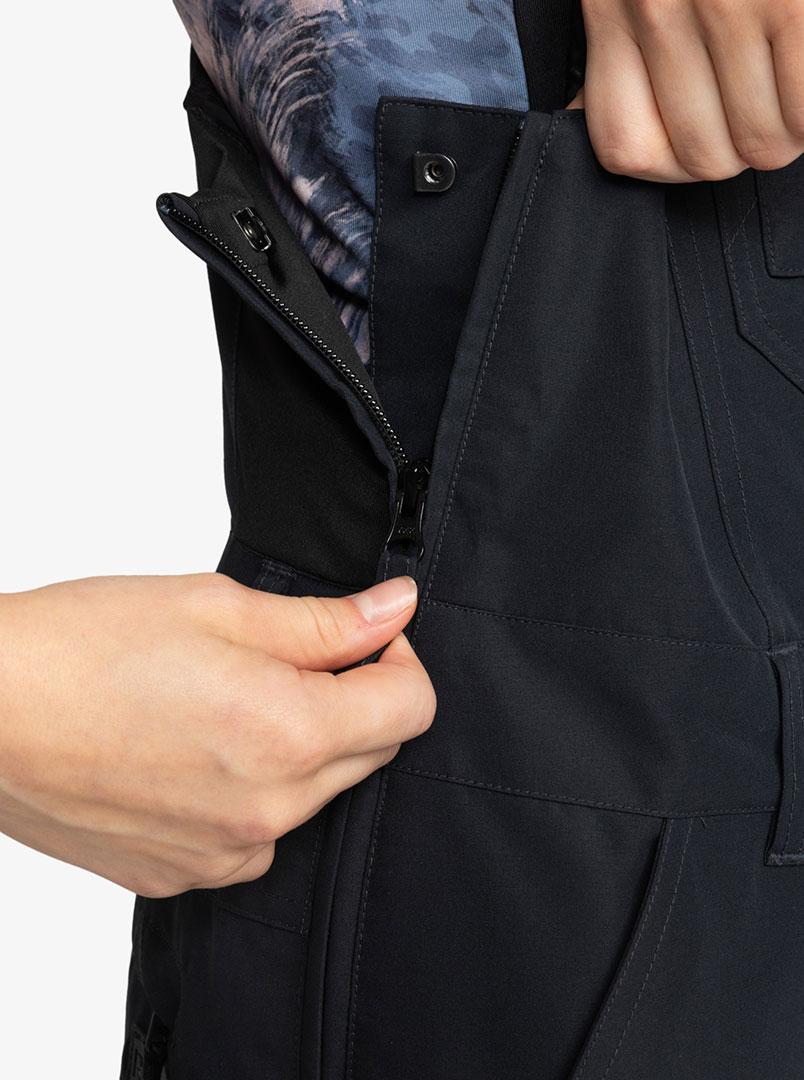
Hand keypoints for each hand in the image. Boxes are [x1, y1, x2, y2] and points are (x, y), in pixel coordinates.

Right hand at [0, 572, 433, 896]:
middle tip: (284, 657)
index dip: (397, 659)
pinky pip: (255, 837)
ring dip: (299, 747)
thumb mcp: (217, 607)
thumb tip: (395, 609)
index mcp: (288, 734)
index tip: (364, 636)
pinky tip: (193, 751)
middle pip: (370, 754)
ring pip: (314, 796)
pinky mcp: (181, 874)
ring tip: (223, 701)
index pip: (412, 708)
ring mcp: (223, 854)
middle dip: (351, 699)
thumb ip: (324, 622)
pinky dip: (250, 792)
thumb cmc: (83, 647)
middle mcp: (267, 811)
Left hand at [567, 0, 803, 179]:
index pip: (625, 149)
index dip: (672, 164)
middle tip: (757, 110)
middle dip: (739, 149)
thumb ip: (617, 54)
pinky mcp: (787, 3)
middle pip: (704, 158)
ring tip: (788, 88)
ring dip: (786, 130)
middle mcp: (657, 7)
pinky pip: (803, 113)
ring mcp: (725, 5)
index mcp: (610, 8)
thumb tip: (595, 124)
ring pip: (760, 143)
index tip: (698, 138)